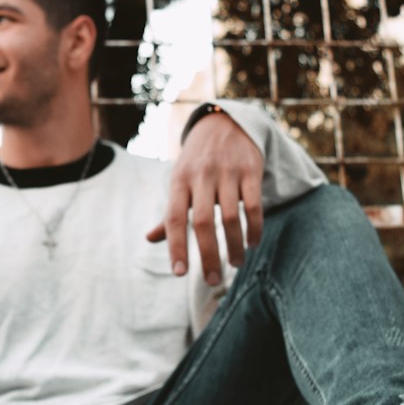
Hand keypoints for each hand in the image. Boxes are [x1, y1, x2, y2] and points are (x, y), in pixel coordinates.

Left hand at [145, 109, 263, 284]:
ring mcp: (227, 172)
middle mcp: (201, 176)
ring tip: (236, 264)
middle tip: (212, 280)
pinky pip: (254, 205)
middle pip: (203, 223)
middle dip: (208, 255)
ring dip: (235, 246)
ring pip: (231, 217)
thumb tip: (150, 239)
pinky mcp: (251, 169)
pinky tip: (252, 243)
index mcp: (179, 181)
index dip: (176, 247)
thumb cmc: (196, 162)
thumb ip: (169, 212)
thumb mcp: (179, 181)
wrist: (224, 124)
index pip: (174, 218)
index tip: (179, 273)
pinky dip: (254, 228)